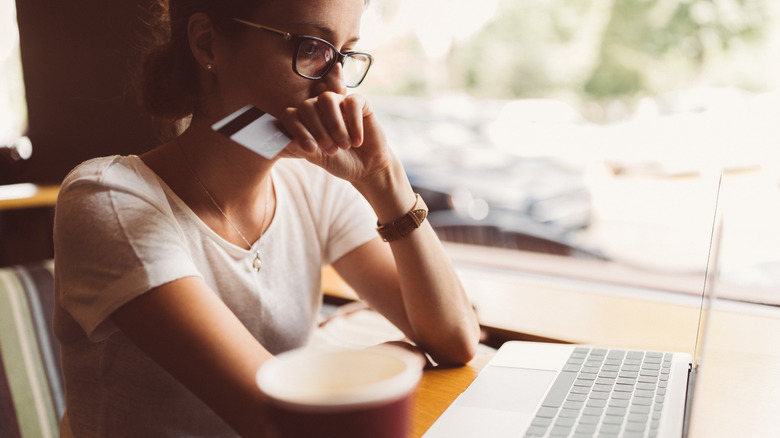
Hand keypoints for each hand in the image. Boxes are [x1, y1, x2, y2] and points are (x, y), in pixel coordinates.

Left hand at [277, 92, 394, 184]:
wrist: (366, 167)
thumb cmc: (339, 161)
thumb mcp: (317, 158)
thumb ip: (300, 148)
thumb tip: (284, 140)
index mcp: (303, 120)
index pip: (290, 115)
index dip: (297, 130)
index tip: (311, 149)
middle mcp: (318, 107)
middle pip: (307, 106)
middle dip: (318, 131)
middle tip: (332, 151)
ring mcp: (338, 102)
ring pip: (327, 99)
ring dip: (335, 125)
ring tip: (344, 146)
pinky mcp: (359, 103)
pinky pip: (352, 102)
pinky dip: (354, 123)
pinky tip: (357, 141)